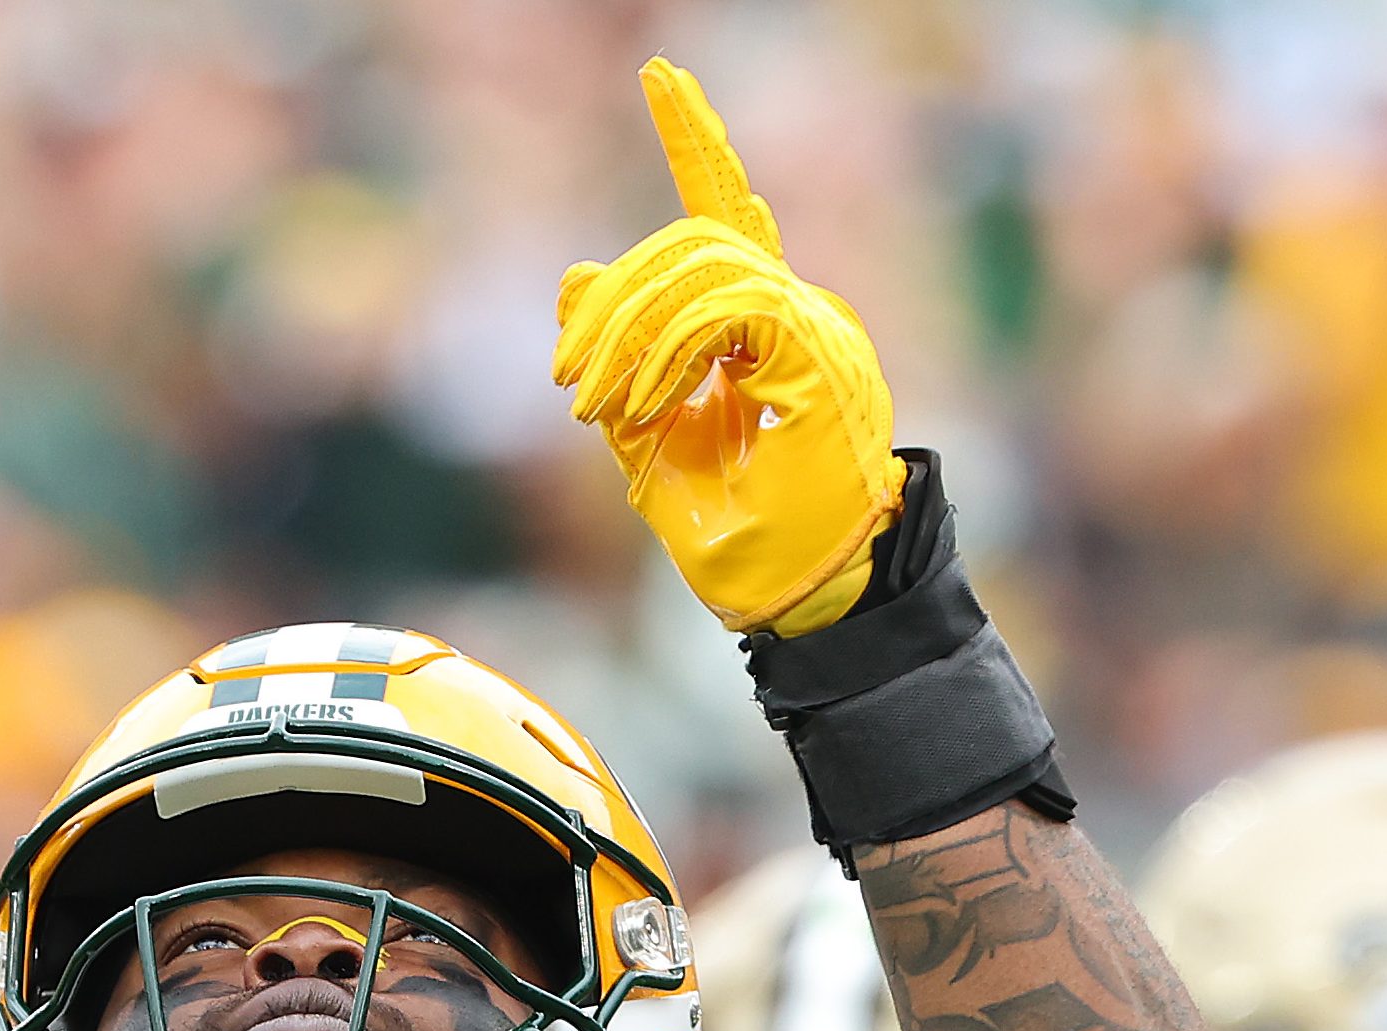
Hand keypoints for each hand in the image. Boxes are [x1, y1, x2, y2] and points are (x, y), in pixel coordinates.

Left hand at [550, 58, 902, 635]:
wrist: (796, 599)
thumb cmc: (736, 534)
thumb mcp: (645, 438)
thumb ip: (617, 357)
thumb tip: (576, 274)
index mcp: (763, 322)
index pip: (725, 209)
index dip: (694, 138)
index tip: (658, 74)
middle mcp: (798, 309)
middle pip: (691, 238)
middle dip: (612, 300)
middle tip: (569, 385)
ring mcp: (816, 329)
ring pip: (703, 263)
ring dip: (627, 332)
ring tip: (600, 408)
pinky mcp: (816, 356)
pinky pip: (728, 306)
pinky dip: (666, 351)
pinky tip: (643, 407)